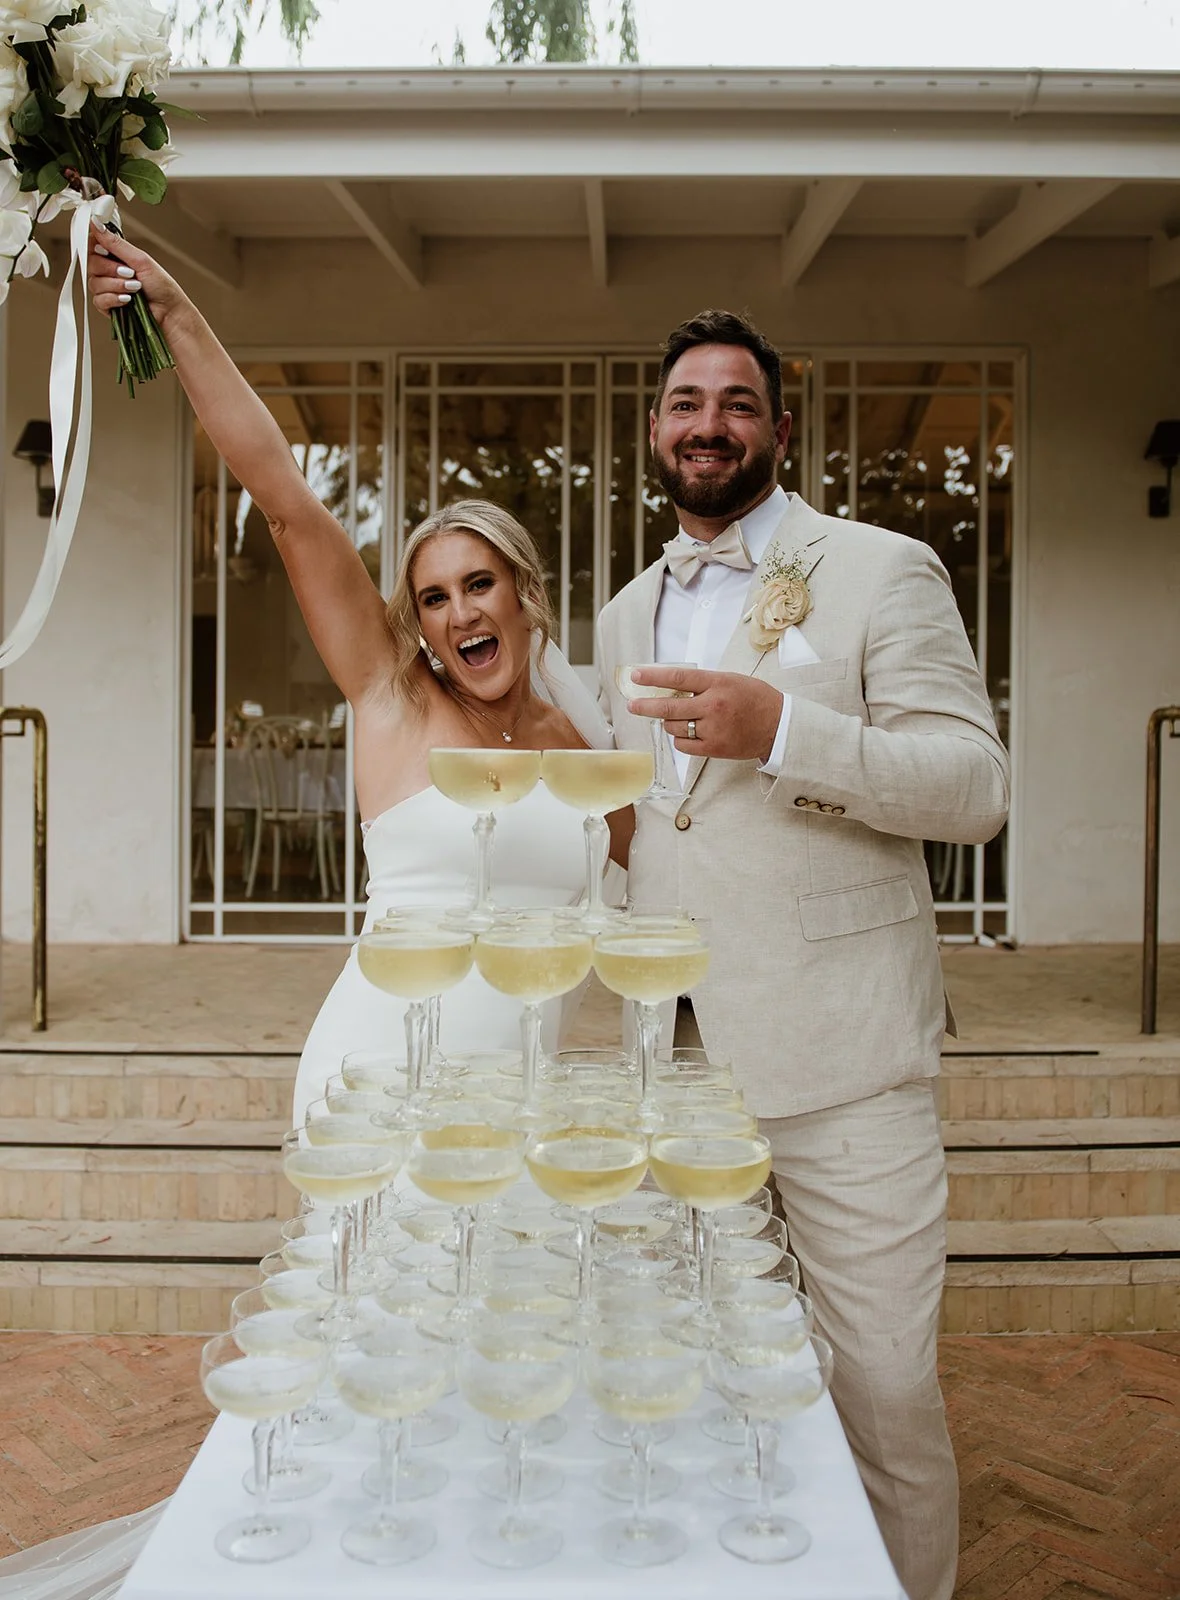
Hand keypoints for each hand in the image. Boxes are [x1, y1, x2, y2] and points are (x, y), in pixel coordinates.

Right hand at [88, 225, 187, 331]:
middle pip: (91, 264)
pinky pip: (98, 300)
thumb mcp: (140, 259)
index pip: (92, 245)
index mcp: (116, 256)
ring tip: (135, 288)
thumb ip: (115, 243)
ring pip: (95, 283)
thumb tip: (96, 223)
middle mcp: (109, 271)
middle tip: (130, 273)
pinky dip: (114, 299)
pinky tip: (127, 300)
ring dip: (116, 285)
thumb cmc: (162, 286)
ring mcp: (107, 288)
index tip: (106, 251)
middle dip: (111, 270)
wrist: (169, 312)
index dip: (95, 247)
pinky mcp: (108, 306)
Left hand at [628, 665, 783, 761]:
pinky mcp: (714, 748)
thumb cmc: (754, 699)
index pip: (678, 678)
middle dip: (646, 706)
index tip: (636, 676)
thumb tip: (670, 686)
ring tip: (678, 718)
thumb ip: (702, 683)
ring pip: (674, 727)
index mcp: (717, 683)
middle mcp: (713, 706)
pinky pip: (684, 745)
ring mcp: (713, 729)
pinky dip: (680, 739)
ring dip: (669, 723)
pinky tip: (687, 732)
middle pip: (669, 707)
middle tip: (632, 705)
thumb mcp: (730, 680)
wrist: (778, 725)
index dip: (653, 677)